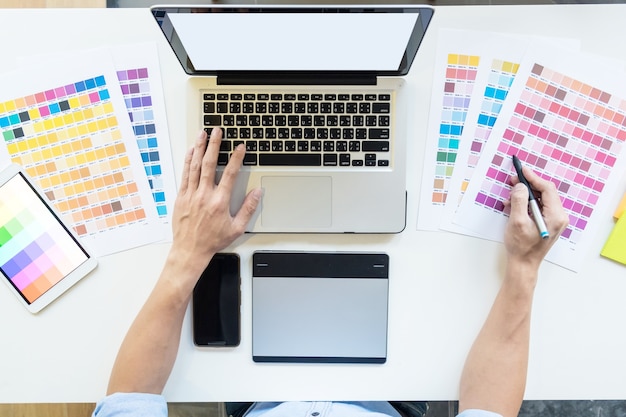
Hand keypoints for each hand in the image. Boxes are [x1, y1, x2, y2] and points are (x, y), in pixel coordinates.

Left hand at [170, 128, 261, 273]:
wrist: (190, 250)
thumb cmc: (212, 240)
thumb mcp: (237, 228)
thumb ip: (248, 208)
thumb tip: (257, 193)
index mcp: (219, 202)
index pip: (229, 174)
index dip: (236, 158)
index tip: (240, 147)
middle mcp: (204, 195)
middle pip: (209, 164)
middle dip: (215, 145)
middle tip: (218, 131)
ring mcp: (191, 195)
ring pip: (195, 166)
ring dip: (200, 148)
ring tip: (203, 134)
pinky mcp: (181, 197)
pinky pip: (185, 174)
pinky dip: (188, 161)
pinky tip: (191, 151)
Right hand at [504, 165, 567, 268]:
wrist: (523, 265)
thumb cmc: (521, 247)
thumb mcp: (517, 222)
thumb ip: (519, 201)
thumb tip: (520, 186)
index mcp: (555, 216)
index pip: (547, 189)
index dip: (533, 178)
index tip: (522, 170)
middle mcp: (558, 217)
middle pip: (545, 192)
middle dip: (528, 185)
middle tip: (513, 180)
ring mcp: (554, 220)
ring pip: (540, 199)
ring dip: (525, 195)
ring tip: (510, 196)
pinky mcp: (547, 223)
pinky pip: (538, 207)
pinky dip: (525, 203)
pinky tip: (513, 206)